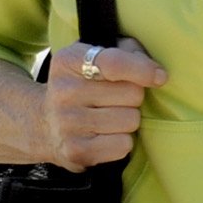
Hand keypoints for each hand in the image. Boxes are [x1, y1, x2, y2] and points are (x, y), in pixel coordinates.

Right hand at [25, 39, 164, 169]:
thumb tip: (156, 72)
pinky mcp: (75, 151)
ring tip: (110, 117)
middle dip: (134, 96)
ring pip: (131, 120)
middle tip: (117, 100)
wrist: (43, 124)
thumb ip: (128, 51)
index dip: (144, 69)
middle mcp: (64, 91)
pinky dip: (122, 141)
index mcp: (69, 61)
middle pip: (133, 94)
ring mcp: (67, 123)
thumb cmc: (85, 85)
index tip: (160, 77)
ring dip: (129, 120)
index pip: (115, 63)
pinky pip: (123, 145)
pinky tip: (106, 135)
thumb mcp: (96, 57)